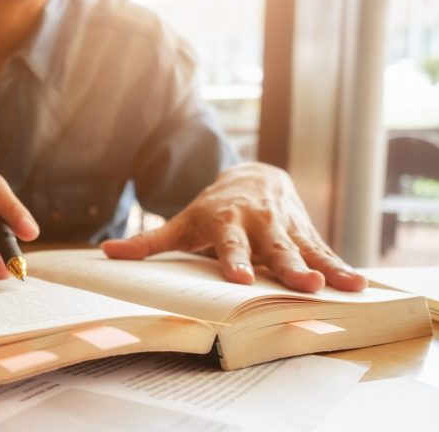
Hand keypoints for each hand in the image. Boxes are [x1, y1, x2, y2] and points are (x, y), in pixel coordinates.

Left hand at [101, 162, 366, 291]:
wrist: (253, 177)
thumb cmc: (211, 210)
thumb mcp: (181, 222)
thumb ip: (148, 242)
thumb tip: (106, 253)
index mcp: (226, 221)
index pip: (229, 244)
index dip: (234, 260)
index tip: (238, 278)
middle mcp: (259, 223)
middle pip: (273, 248)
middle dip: (286, 265)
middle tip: (300, 284)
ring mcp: (285, 228)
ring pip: (303, 250)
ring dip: (319, 268)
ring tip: (333, 286)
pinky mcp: (306, 233)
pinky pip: (324, 252)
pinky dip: (340, 267)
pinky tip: (358, 286)